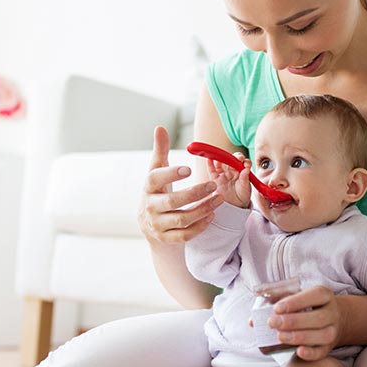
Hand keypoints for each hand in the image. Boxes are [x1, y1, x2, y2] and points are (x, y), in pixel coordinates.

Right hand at [137, 126, 223, 243]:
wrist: (149, 225)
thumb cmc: (157, 191)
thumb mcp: (157, 171)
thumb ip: (160, 150)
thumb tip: (160, 127)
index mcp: (148, 187)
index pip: (155, 179)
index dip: (170, 173)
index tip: (189, 168)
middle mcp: (150, 207)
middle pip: (172, 201)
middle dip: (195, 193)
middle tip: (213, 185)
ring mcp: (157, 224)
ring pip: (182, 219)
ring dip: (203, 209)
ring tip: (218, 199)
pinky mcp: (166, 238)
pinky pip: (185, 234)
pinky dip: (200, 226)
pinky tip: (212, 215)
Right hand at [205, 153, 251, 207]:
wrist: (233, 207)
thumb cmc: (241, 197)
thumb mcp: (246, 189)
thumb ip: (245, 179)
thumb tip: (246, 169)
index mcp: (242, 173)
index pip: (244, 163)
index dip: (245, 161)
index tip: (246, 163)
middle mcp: (233, 172)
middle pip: (233, 160)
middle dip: (235, 157)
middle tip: (238, 158)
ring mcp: (224, 175)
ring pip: (222, 163)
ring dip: (222, 158)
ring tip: (223, 156)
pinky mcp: (216, 179)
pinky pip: (212, 170)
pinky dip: (210, 164)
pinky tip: (210, 159)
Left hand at [266, 285, 343, 360]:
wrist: (334, 319)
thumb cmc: (307, 307)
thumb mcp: (298, 298)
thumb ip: (276, 305)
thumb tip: (253, 321)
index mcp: (324, 296)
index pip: (314, 296)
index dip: (295, 302)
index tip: (277, 308)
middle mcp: (332, 312)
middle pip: (318, 317)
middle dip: (293, 321)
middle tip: (272, 323)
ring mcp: (333, 330)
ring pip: (322, 335)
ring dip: (299, 336)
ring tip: (280, 337)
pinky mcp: (329, 347)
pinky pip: (322, 352)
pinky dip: (311, 353)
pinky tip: (299, 351)